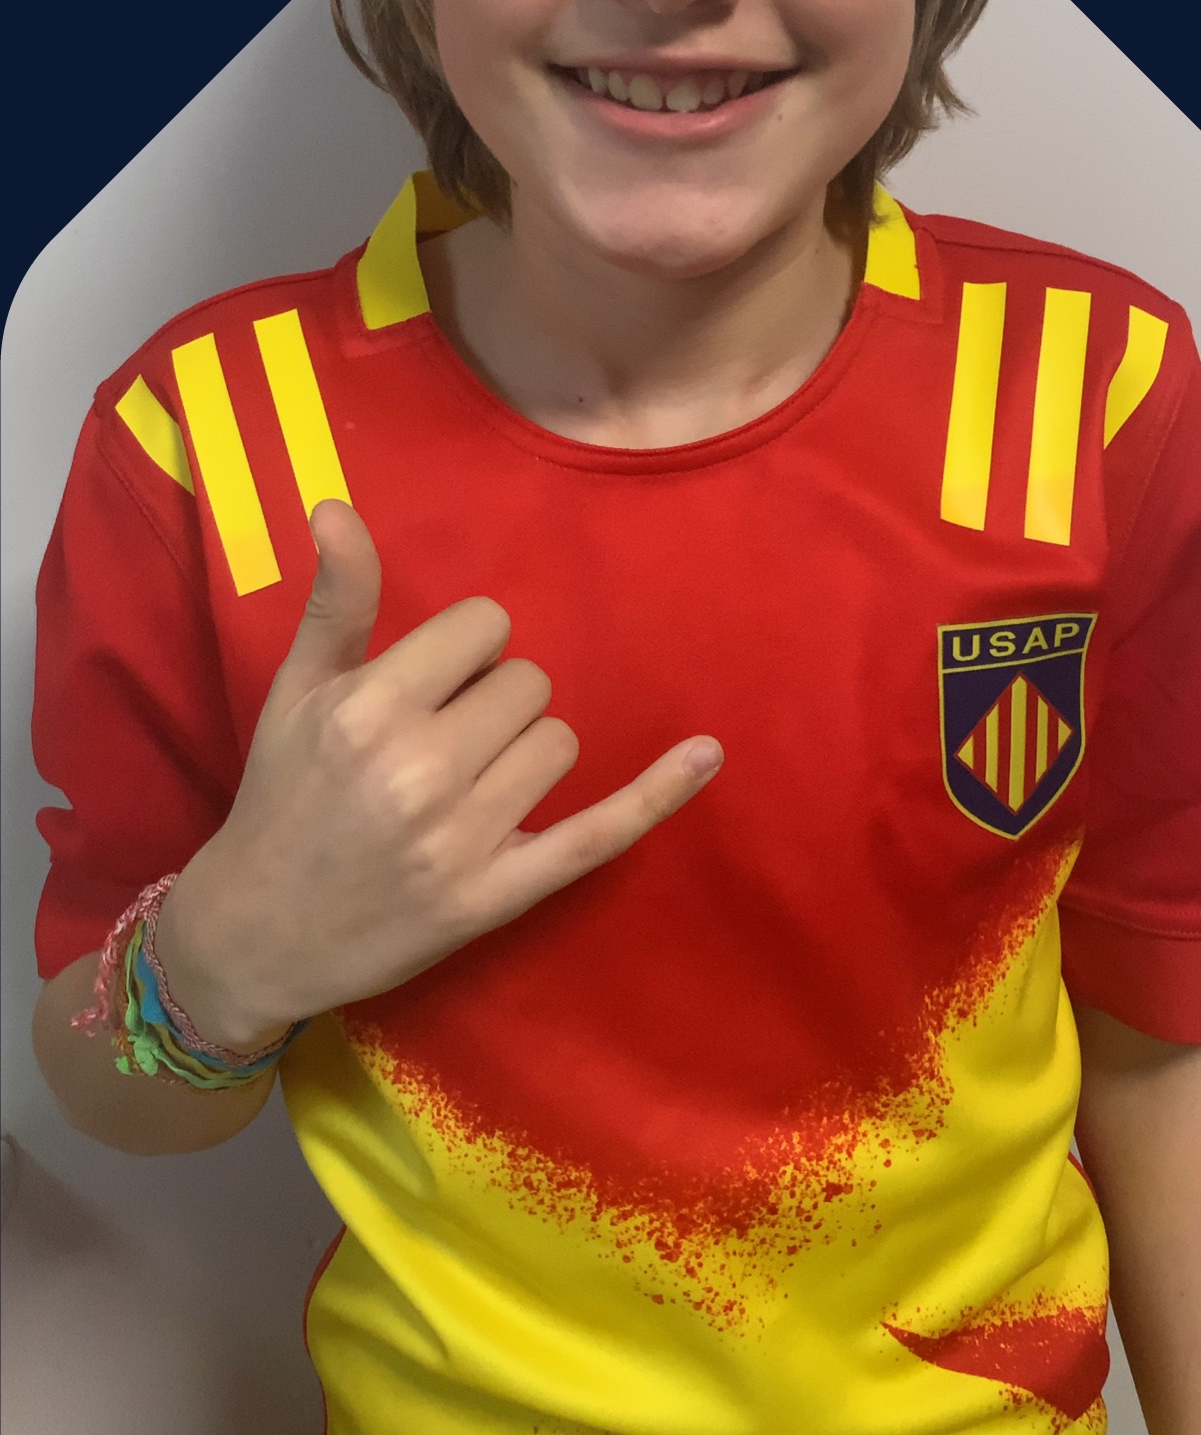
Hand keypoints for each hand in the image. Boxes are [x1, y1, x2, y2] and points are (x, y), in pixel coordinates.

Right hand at [154, 500, 721, 1051]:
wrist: (259, 931)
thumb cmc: (282, 797)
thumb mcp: (297, 692)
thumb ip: (337, 598)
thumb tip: (335, 504)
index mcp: (369, 710)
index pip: (485, 628)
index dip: (463, 649)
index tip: (428, 685)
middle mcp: (419, 771)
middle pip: (529, 683)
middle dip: (492, 702)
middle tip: (438, 744)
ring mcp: (463, 839)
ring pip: (559, 742)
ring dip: (524, 752)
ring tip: (463, 786)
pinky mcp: (497, 895)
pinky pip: (599, 833)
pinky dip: (657, 794)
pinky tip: (706, 754)